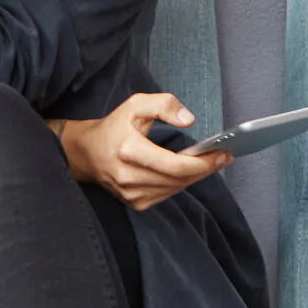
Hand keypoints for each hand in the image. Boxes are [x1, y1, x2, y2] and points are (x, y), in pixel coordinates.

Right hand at [56, 91, 232, 210]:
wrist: (85, 153)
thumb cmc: (113, 127)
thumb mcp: (136, 105)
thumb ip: (164, 105)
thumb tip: (188, 119)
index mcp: (129, 151)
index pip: (176, 166)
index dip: (203, 163)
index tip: (222, 154)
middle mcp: (129, 177)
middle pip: (179, 180)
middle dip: (204, 169)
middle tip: (222, 158)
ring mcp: (130, 194)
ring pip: (175, 189)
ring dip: (193, 177)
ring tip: (207, 163)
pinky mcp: (133, 202)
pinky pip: (166, 195)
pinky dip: (179, 184)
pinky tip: (185, 172)